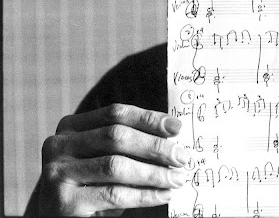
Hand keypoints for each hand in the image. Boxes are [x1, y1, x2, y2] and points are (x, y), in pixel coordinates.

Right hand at [39, 104, 188, 216]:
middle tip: (182, 156)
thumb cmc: (91, 184)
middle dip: (155, 146)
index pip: (115, 113)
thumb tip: (173, 135)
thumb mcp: (105, 157)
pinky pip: (114, 194)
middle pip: (116, 136)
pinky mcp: (63, 202)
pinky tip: (164, 195)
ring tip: (177, 178)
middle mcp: (59, 145)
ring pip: (116, 166)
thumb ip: (129, 143)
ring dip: (154, 172)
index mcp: (71, 127)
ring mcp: (57, 173)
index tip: (177, 127)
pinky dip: (145, 195)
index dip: (148, 118)